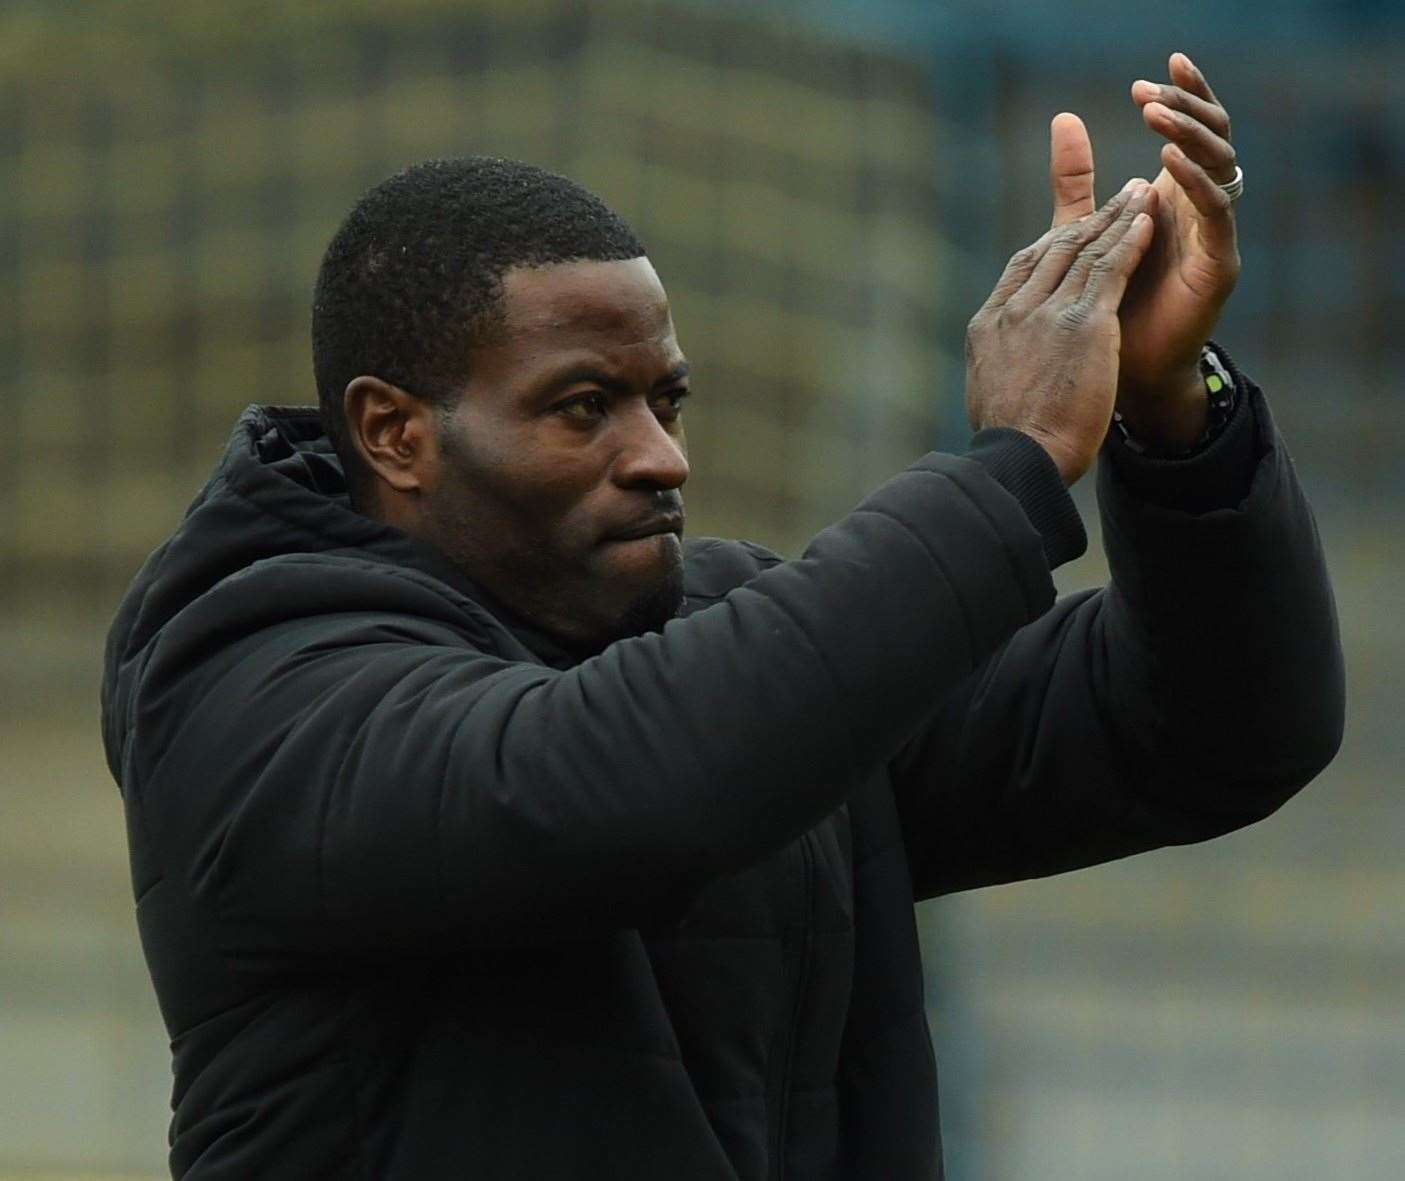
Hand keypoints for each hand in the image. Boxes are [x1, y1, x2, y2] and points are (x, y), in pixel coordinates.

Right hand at [966, 183, 1157, 485]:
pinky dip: (1131, 241)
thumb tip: (1002, 371)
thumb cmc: (1008, 443)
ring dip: (1118, 218)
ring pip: (1086, 252)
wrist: (1020, 457)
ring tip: (1141, 195)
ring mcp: (1047, 314)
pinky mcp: (1084, 324)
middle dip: (1090, 219)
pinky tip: (1149, 221)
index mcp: (989, 326)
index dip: (1052, 244)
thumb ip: (1000, 367)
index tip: (1074, 229)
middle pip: (1054, 250)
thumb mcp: (989, 394)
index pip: (1023, 269)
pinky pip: (1110, 269)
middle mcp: (1015, 310)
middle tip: (1119, 196)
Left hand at [1049, 53, 1239, 448]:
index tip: (1144, 81)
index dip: (1179, 100)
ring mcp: (1213, 235)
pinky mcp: (1218, 264)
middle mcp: (1200, 209)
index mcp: (1174, 196)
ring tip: (1157, 115)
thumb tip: (1063, 118)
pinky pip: (1217, 213)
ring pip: (1220, 166)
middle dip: (1186, 109)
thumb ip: (1077, 180)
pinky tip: (1167, 166)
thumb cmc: (1105, 306)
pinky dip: (1196, 184)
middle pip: (1213, 138)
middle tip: (1152, 92)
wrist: (1119, 377)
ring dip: (1190, 136)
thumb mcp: (1084, 230)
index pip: (1190, 131)